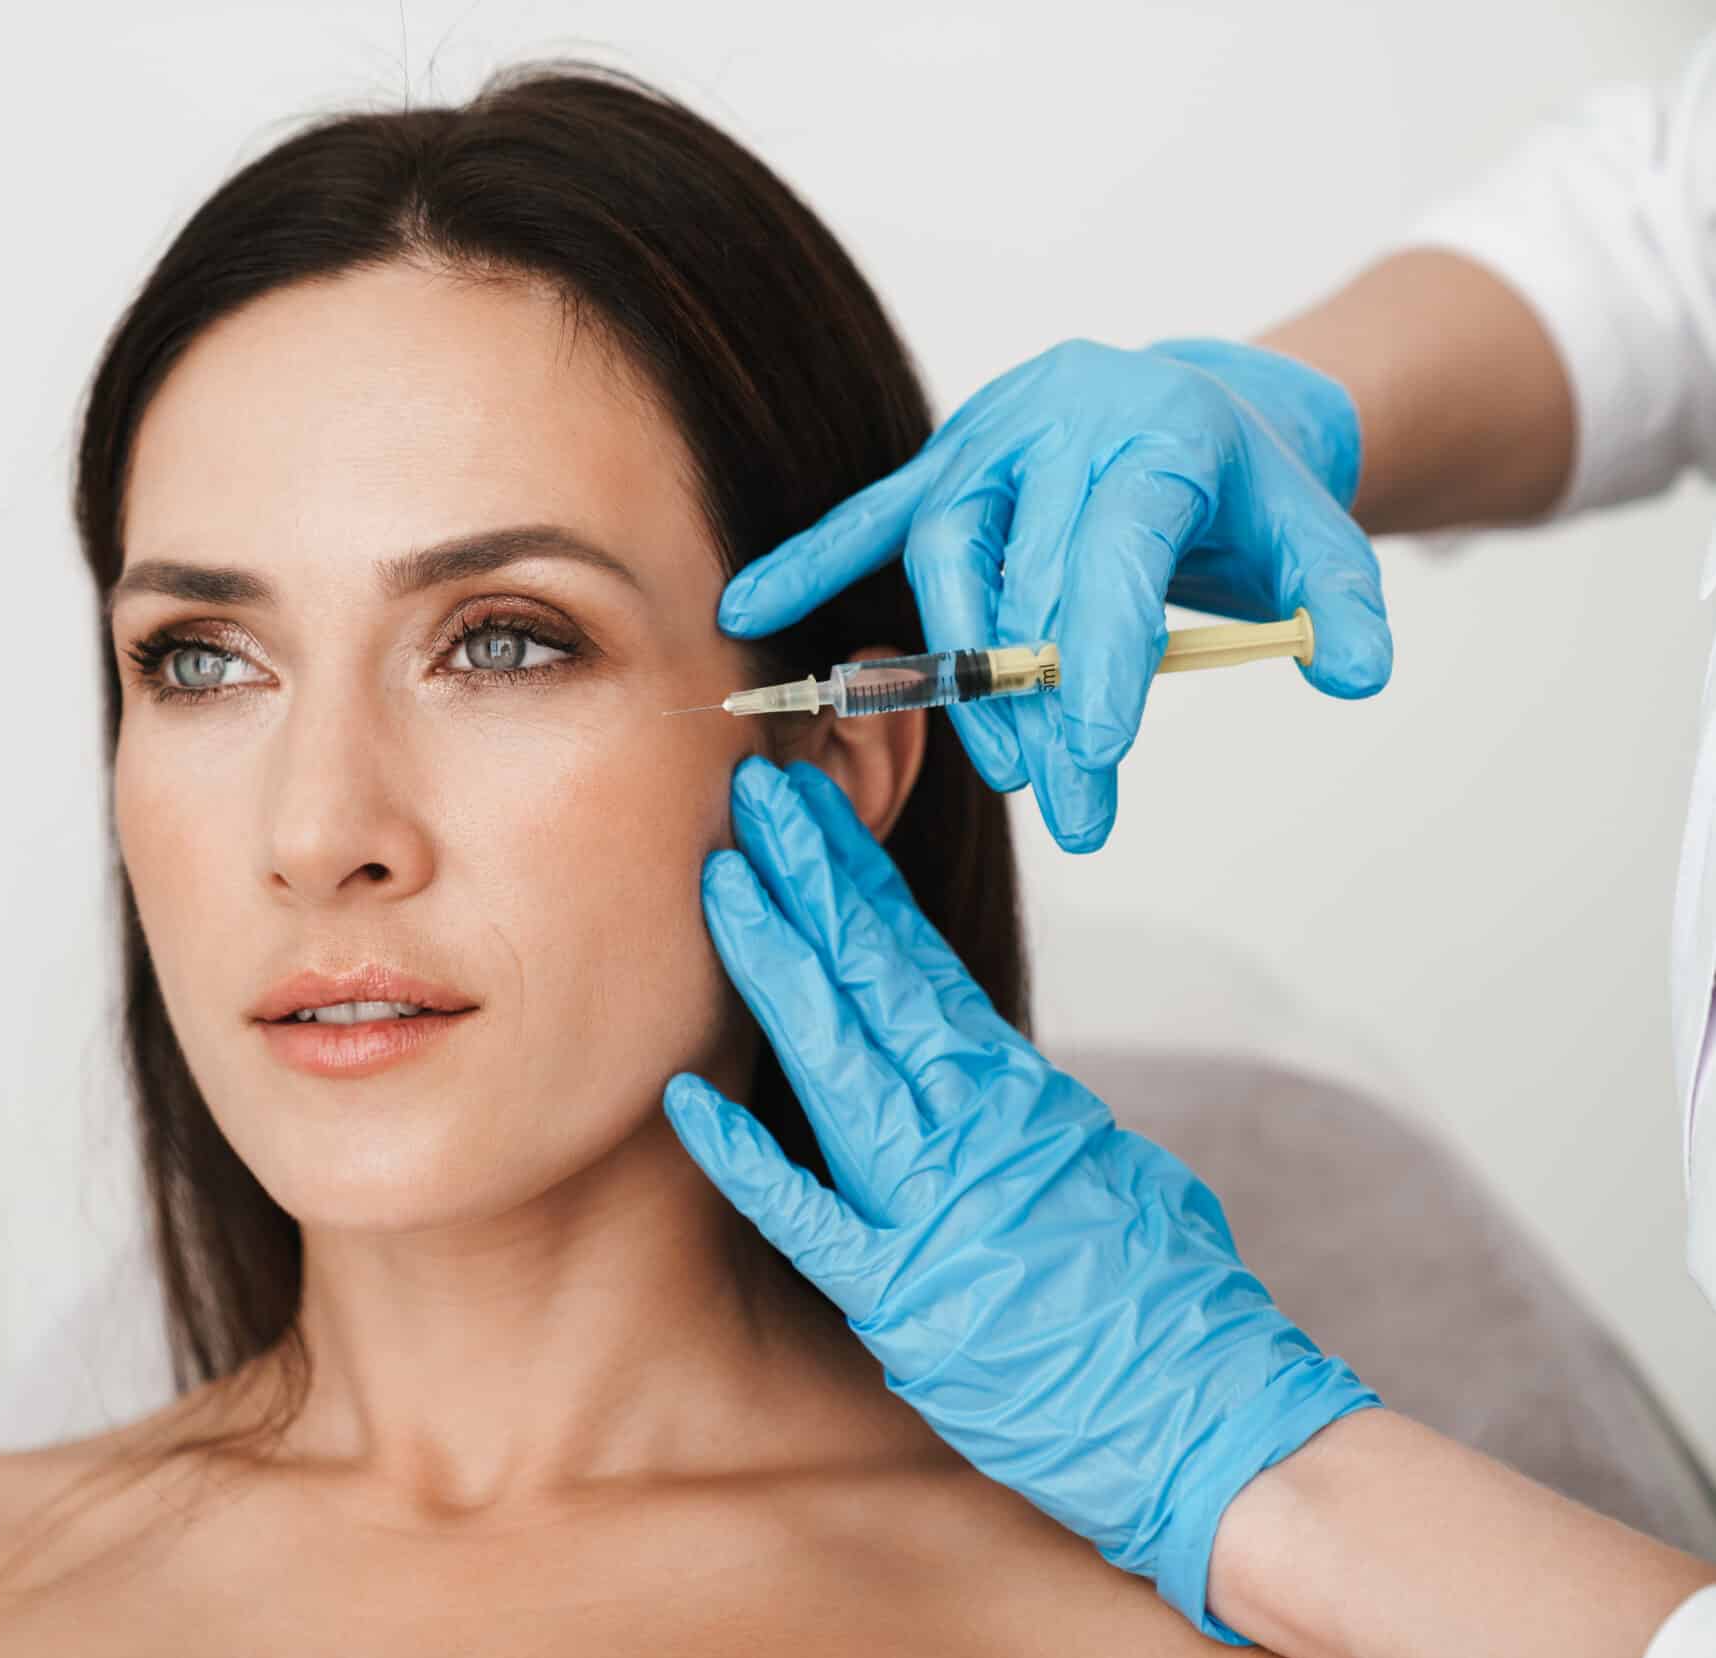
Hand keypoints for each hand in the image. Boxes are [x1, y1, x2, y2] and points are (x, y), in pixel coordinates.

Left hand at [663, 756, 1377, 1637]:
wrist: (1220, 1420)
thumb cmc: (1176, 1310)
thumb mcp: (1113, 1174)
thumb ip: (1037, 1121)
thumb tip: (995, 1082)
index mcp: (1019, 1094)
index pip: (920, 962)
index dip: (857, 879)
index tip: (814, 810)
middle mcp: (972, 1126)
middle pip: (872, 977)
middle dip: (807, 878)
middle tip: (752, 789)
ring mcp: (933, 1203)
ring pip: (839, 1055)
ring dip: (775, 961)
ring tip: (721, 876)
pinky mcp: (902, 1296)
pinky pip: (806, 1216)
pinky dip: (745, 1156)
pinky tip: (685, 1098)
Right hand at [714, 339, 1391, 850]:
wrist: (1198, 407)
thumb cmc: (1246, 490)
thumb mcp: (1315, 536)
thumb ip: (1344, 602)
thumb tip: (1356, 673)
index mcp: (1160, 433)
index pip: (1116, 551)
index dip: (1100, 652)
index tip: (1093, 749)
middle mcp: (1065, 422)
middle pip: (1030, 571)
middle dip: (1042, 698)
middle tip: (1066, 799)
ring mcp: (991, 437)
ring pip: (948, 551)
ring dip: (963, 668)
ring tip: (1006, 765)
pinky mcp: (942, 465)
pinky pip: (868, 515)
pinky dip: (809, 560)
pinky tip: (751, 604)